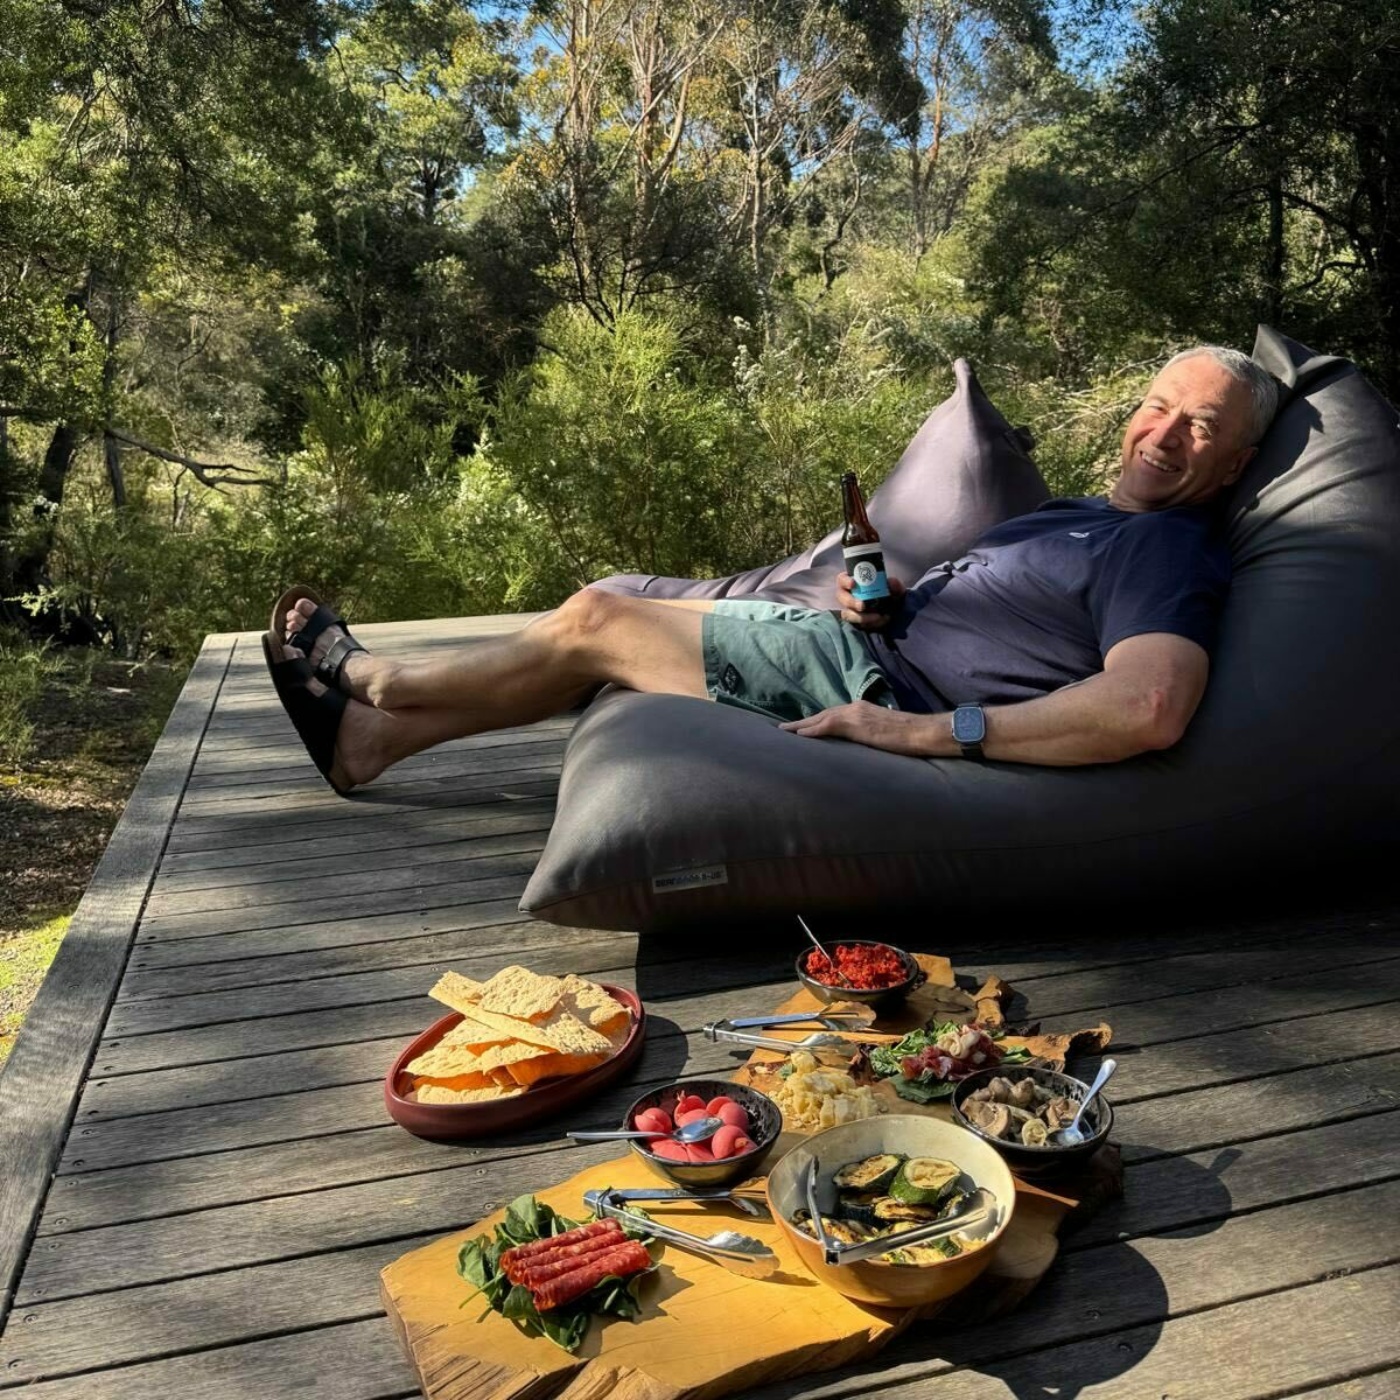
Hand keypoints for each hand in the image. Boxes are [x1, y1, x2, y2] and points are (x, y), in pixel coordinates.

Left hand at [779, 701, 941, 756]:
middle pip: (822, 714)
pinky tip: (799, 735)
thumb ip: (868, 736)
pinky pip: (828, 725)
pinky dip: (812, 730)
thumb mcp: (883, 734)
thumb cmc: (908, 737)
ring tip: (784, 732)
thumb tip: (860, 746)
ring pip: (821, 718)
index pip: (833, 715)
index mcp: (861, 710)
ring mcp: (855, 714)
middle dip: (804, 722)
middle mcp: (855, 707)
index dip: (816, 722)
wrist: (921, 732)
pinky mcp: (856, 723)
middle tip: (785, 728)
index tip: (802, 728)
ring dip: (801, 725)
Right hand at [836, 572, 905, 629]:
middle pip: (841, 597)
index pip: (842, 579)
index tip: (853, 583)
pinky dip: (869, 624)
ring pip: (847, 614)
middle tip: (862, 605)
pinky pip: (857, 624)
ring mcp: (850, 610)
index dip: (845, 581)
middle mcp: (849, 596)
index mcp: (854, 582)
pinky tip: (880, 621)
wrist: (896, 611)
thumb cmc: (891, 595)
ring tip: (876, 616)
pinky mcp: (856, 622)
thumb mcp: (896, 588)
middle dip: (850, 602)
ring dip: (859, 616)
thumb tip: (890, 582)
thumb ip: (895, 584)